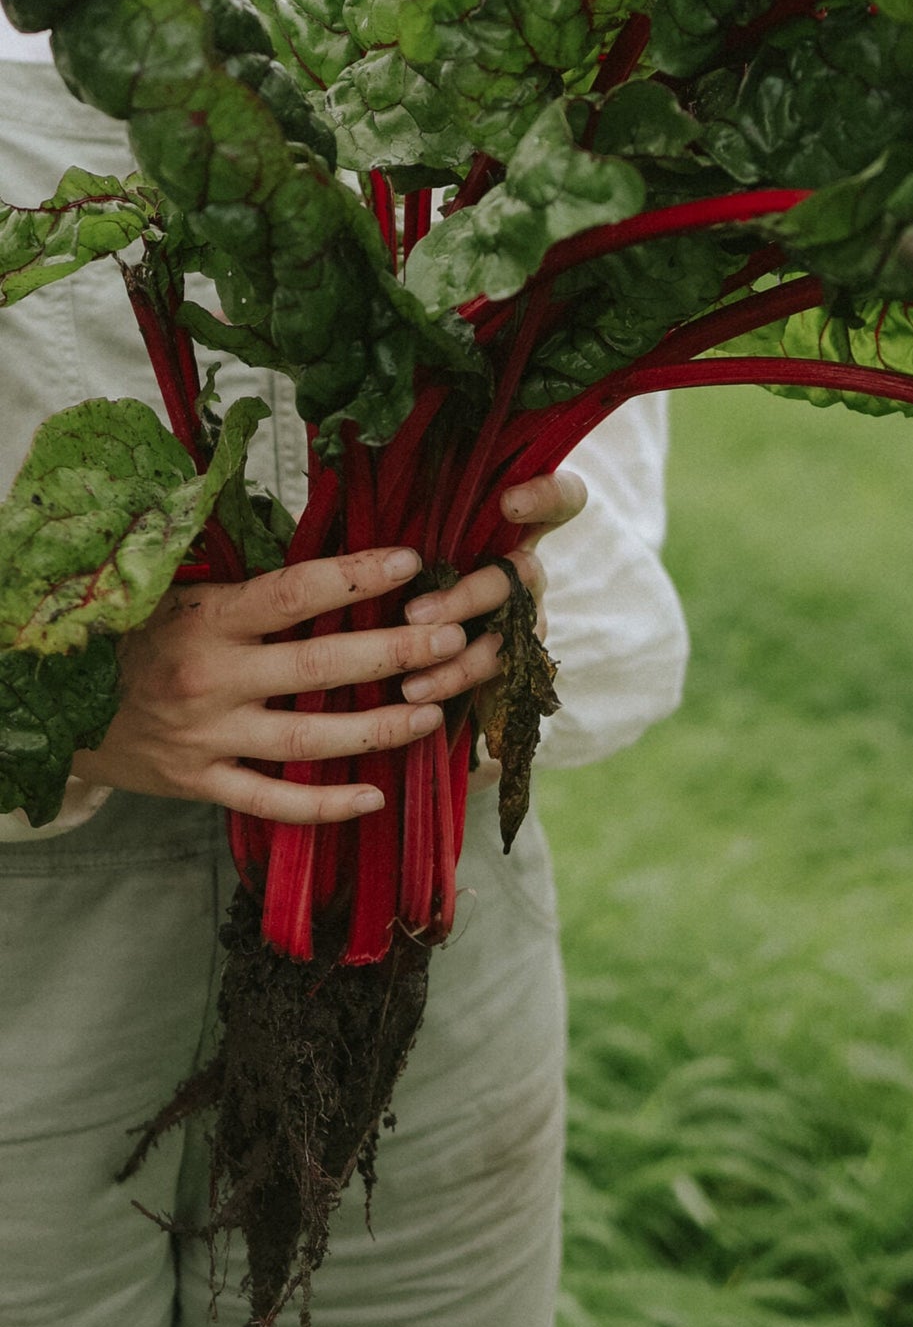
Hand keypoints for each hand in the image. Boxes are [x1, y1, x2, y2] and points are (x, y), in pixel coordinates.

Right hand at [71, 470, 585, 823]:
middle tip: (451, 639)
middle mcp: (211, 677)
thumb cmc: (128, 632)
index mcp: (206, 616)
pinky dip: (324, 804)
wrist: (46, 701)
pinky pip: (271, 802)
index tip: (411, 559)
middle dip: (395, 653)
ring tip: (435, 713)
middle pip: (320, 669)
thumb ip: (240, 574)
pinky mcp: (197, 782)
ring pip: (309, 741)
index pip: (294, 593)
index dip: (355, 576)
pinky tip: (375, 795)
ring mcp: (206, 736)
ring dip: (379, 729)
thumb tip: (316, 521)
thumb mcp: (173, 587)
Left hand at [395, 470, 586, 705]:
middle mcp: (523, 568)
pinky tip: (417, 692)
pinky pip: (496, 673)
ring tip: (411, 677)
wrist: (400, 649)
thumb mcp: (396, 540)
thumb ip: (396, 511)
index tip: (508, 503)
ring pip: (510, 631)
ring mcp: (524, 616)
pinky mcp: (515, 663)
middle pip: (524, 571)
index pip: (559, 499)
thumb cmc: (398, 577)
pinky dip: (453, 682)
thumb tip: (348, 455)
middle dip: (471, 594)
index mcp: (504, 527)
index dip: (547, 497)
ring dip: (462, 655)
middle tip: (418, 614)